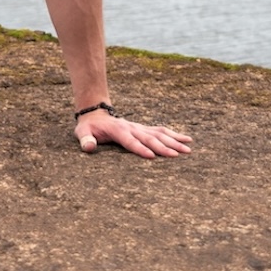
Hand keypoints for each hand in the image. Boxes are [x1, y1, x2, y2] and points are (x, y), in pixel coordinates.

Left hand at [75, 112, 192, 157]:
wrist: (96, 113)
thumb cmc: (89, 127)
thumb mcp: (82, 132)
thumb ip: (85, 140)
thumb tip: (89, 147)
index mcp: (118, 130)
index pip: (130, 141)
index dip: (140, 148)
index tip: (151, 156)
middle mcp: (132, 128)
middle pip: (149, 138)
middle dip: (163, 147)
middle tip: (177, 156)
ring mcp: (139, 127)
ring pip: (159, 134)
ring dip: (173, 141)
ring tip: (188, 149)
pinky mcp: (144, 129)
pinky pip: (161, 131)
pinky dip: (174, 135)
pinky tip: (186, 139)